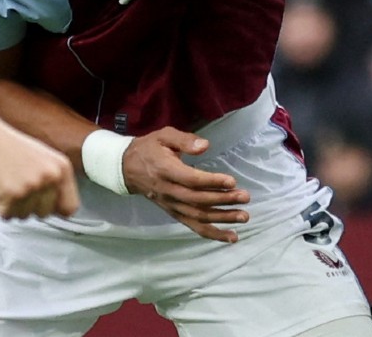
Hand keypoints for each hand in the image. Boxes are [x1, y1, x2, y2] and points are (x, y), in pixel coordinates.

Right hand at [0, 120, 80, 219]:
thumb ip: (53, 180)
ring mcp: (33, 186)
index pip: (70, 207)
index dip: (54, 209)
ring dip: (13, 206)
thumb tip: (60, 209)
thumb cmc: (9, 146)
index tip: (42, 205)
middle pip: (45, 214)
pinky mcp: (13, 193)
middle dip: (30, 207)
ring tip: (7, 184)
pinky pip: (7, 215)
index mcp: (63, 168)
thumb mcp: (43, 159)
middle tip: (17, 188)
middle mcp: (52, 177)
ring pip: (25, 216)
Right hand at [122, 126, 250, 242]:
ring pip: (197, 217)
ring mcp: (171, 205)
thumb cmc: (149, 148)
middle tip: (245, 197)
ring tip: (243, 217)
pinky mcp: (174, 213)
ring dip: (222, 219)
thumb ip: (184, 139)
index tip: (232, 181)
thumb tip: (205, 145)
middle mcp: (168, 191)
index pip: (191, 180)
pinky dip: (212, 234)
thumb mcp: (164, 135)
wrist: (126, 168)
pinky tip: (231, 236)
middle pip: (198, 200)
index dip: (212, 182)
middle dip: (223, 200)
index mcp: (166, 170)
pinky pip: (193, 226)